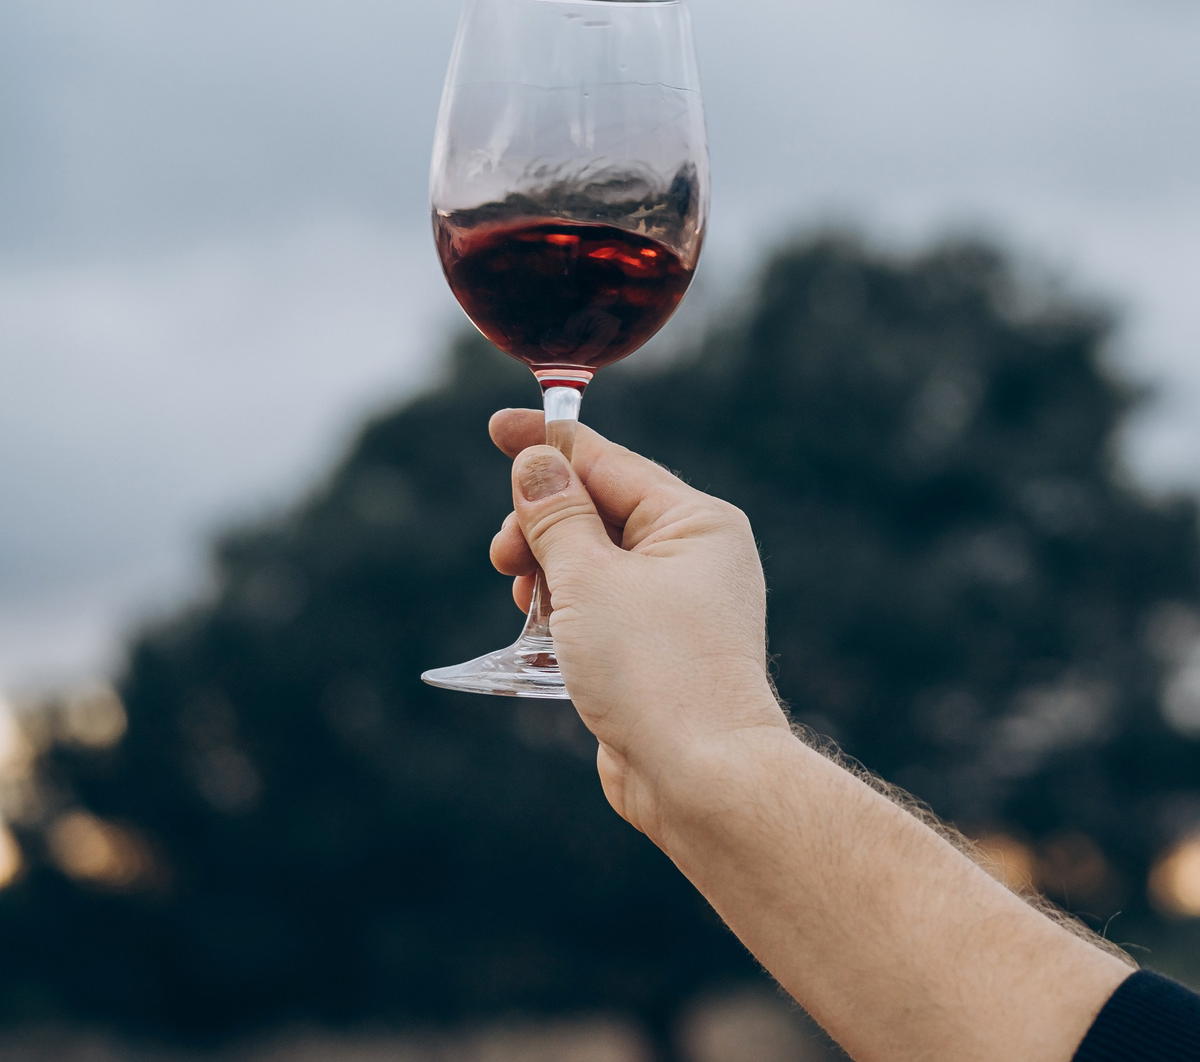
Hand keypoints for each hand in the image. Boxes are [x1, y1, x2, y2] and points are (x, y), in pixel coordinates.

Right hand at [487, 411, 788, 839]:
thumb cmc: (655, 672)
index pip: (610, 463)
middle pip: (596, 510)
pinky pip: (597, 607)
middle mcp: (693, 555)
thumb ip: (557, 516)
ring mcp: (677, 604)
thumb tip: (537, 462)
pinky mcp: (654, 649)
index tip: (496, 428)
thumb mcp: (591, 580)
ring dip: (546, 572)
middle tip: (505, 560)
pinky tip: (535, 634)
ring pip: (591, 562)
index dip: (549, 445)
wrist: (700, 774)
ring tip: (524, 601)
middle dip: (540, 525)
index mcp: (695, 522)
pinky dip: (562, 611)